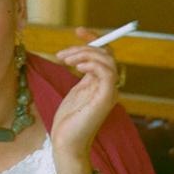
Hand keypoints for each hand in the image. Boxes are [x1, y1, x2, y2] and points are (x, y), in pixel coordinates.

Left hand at [51, 27, 118, 163]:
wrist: (66, 142)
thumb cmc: (69, 120)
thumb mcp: (75, 91)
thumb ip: (82, 74)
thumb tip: (77, 54)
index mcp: (103, 83)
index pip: (105, 54)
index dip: (94, 39)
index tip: (78, 31)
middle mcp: (109, 86)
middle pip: (107, 53)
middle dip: (86, 45)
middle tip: (63, 53)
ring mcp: (109, 92)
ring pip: (107, 59)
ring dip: (85, 53)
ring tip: (66, 59)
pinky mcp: (105, 98)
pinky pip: (107, 72)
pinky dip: (92, 63)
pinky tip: (76, 66)